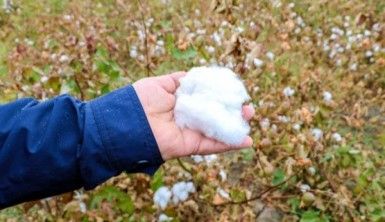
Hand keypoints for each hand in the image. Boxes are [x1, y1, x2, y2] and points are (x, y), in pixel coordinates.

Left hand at [133, 72, 254, 159]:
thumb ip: (179, 81)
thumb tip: (196, 76)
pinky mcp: (189, 146)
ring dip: (235, 126)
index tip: (235, 90)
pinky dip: (229, 144)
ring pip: (217, 130)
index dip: (221, 95)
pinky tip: (247, 140)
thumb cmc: (141, 100)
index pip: (206, 99)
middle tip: (247, 106)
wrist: (127, 122)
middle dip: (232, 111)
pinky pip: (212, 145)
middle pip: (214, 115)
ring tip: (250, 117)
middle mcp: (187, 118)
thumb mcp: (161, 84)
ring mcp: (189, 132)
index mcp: (181, 103)